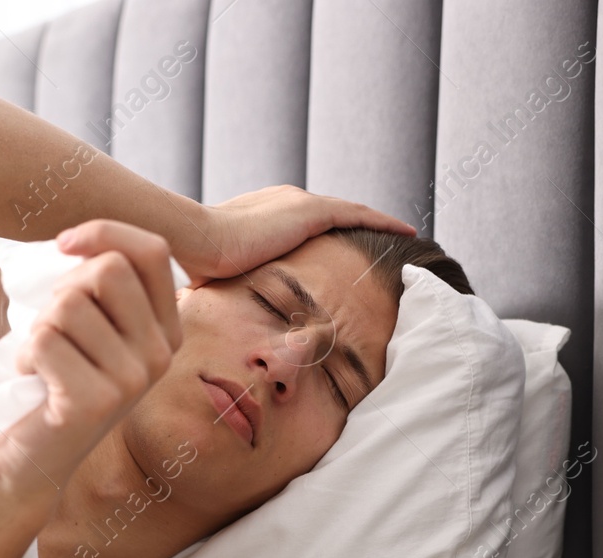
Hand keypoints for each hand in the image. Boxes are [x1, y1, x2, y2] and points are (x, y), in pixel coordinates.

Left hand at [0, 219, 181, 501]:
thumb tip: (75, 240)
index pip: (151, 250)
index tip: (63, 244)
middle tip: (52, 329)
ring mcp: (133, 380)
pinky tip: (34, 382)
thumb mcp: (88, 325)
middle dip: (63, 289)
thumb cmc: (54, 381)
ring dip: (38, 328)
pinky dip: (24, 355)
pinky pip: (44, 339)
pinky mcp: (97, 401)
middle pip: (108, 270)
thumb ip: (97, 284)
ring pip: (68, 305)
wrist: (33, 459)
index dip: (104, 232)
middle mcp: (161, 354)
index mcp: (167, 329)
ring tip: (43, 361)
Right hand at [181, 184, 415, 284]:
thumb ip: (230, 284)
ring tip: (402, 234)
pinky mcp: (309, 211)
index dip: (328, 234)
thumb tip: (220, 311)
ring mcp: (297, 203)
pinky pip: (358, 214)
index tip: (344, 248)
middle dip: (358, 225)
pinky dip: (382, 220)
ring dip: (376, 222)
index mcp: (264, 213)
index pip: (306, 223)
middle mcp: (285, 201)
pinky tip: (405, 229)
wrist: (197, 241)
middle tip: (385, 240)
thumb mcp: (221, 275)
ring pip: (350, 211)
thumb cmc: (199, 265)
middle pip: (333, 214)